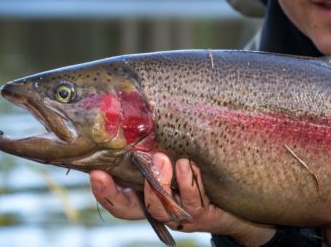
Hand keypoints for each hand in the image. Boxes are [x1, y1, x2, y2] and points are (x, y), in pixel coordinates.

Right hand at [90, 152, 274, 245]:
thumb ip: (152, 147)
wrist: (234, 197)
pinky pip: (193, 201)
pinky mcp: (203, 214)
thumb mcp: (172, 157)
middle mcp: (159, 208)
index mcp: (146, 195)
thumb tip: (130, 117)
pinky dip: (189, 182)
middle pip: (131, 210)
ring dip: (160, 183)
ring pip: (161, 208)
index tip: (95, 173)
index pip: (118, 200)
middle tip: (113, 169)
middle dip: (120, 193)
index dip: (104, 191)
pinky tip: (188, 165)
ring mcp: (180, 213)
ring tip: (162, 158)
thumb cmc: (196, 172)